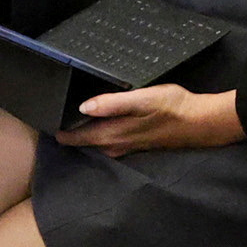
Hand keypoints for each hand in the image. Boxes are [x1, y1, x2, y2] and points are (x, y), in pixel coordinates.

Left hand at [56, 84, 243, 154]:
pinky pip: (106, 141)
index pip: (73, 136)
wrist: (202, 123)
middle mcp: (114, 146)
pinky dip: (97, 131)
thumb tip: (83, 106)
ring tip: (70, 113)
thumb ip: (112, 104)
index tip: (44, 113)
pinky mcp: (134, 144)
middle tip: (53, 108)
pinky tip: (99, 119)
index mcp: (111, 135)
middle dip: (66, 128)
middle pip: (80, 140)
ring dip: (82, 131)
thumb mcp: (143, 100)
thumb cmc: (173, 108)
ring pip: (93, 141)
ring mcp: (125, 147)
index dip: (57, 126)